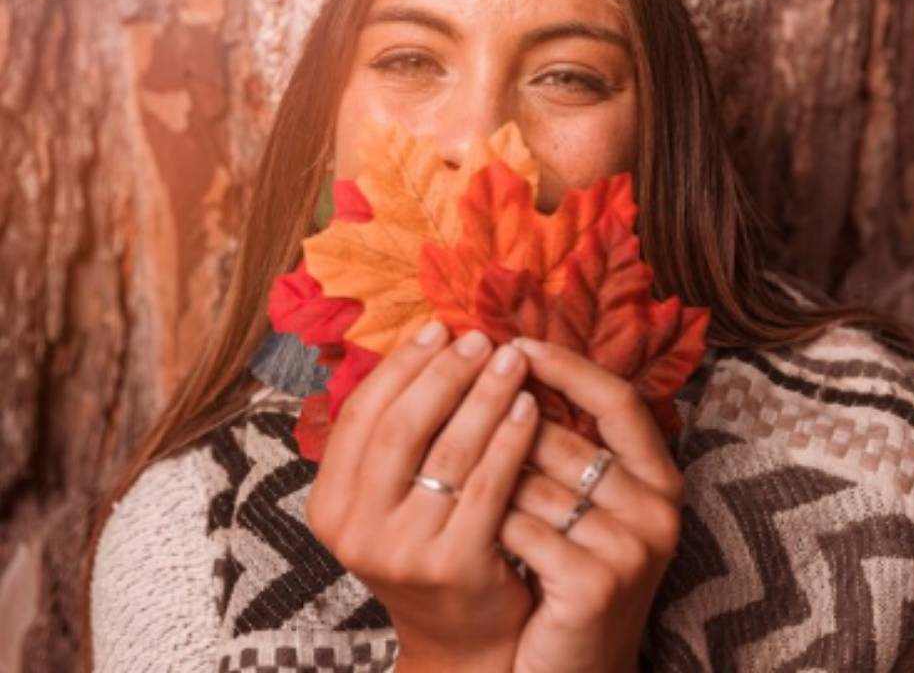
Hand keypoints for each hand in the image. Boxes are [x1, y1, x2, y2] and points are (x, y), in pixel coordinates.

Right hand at [305, 322, 539, 670]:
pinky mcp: (454, 565)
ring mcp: (402, 552)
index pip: (362, 414)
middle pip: (402, 426)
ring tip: (510, 359)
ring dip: (483, 395)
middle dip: (444, 373)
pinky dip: (510, 437)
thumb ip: (398, 434)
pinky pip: (487, 484)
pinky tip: (529, 406)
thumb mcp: (393, 497)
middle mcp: (355, 531)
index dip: (401, 365)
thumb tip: (429, 341)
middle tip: (478, 338)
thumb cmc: (432, 545)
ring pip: (447, 450)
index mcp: (329, 505)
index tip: (438, 329)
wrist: (464, 638)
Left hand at [496, 339, 684, 672]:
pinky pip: (520, 529)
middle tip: (461, 427)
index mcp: (660, 478)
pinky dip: (492, 529)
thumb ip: (568, 445)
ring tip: (464, 491)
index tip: (517, 343)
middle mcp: (658, 508)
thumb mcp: (583, 506)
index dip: (567, 367)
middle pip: (563, 439)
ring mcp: (631, 548)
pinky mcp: (596, 584)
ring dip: (490, 486)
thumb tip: (512, 366)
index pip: (618, 399)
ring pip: (533, 483)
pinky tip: (477, 537)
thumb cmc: (566, 575)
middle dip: (505, 435)